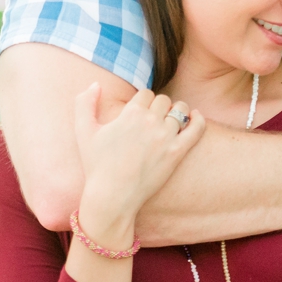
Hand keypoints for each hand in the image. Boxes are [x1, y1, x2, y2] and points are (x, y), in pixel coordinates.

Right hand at [74, 85, 205, 228]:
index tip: (141, 111)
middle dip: (159, 106)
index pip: (146, 93)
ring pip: (180, 111)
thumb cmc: (96, 165)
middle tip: (154, 119)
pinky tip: (196, 116)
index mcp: (130, 113)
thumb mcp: (83, 131)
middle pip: (163, 100)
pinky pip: (196, 129)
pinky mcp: (177, 153)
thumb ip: (84, 102)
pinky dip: (198, 120)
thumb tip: (96, 84)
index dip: (143, 101)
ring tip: (171, 120)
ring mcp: (166, 137)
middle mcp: (150, 121)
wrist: (112, 196)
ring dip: (176, 112)